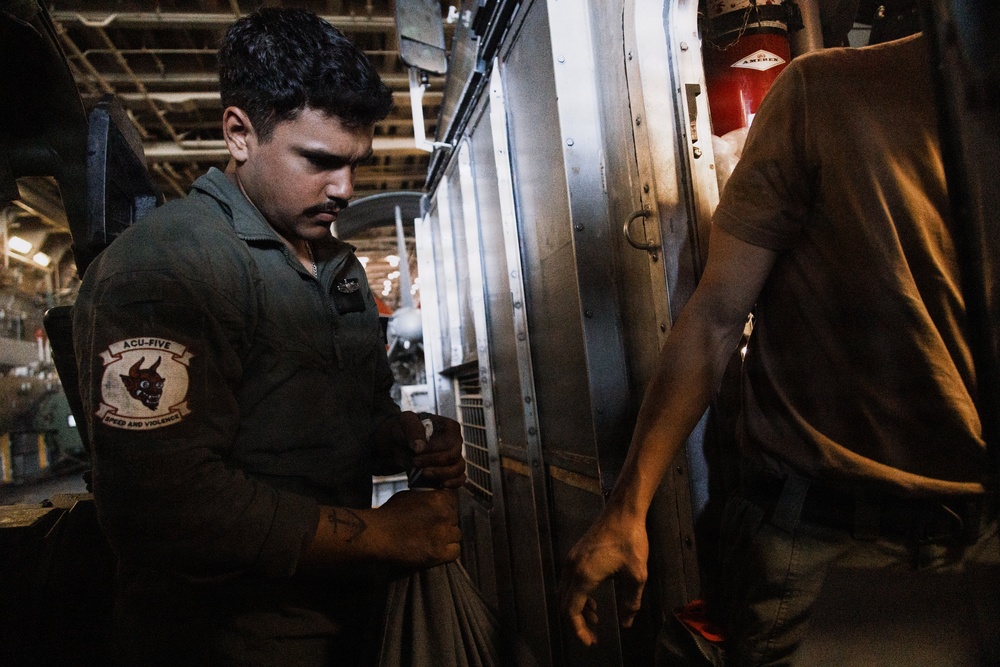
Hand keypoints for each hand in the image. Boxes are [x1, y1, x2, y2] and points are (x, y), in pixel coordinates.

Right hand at [373, 489, 460, 567]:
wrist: (378, 534)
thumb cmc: (389, 514)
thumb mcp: (410, 496)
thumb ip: (427, 497)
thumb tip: (436, 498)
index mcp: (439, 499)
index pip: (453, 501)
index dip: (446, 507)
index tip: (438, 513)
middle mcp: (444, 515)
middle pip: (455, 519)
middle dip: (445, 523)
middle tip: (431, 529)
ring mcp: (442, 534)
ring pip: (456, 536)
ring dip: (447, 538)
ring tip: (432, 540)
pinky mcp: (438, 553)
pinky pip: (455, 551)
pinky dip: (448, 552)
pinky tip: (436, 550)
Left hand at [399, 411, 465, 488]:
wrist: (398, 443)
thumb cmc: (404, 429)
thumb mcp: (404, 422)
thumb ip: (412, 430)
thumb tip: (420, 447)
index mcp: (450, 427)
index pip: (449, 441)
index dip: (434, 449)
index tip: (416, 452)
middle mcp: (456, 442)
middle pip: (453, 456)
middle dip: (433, 461)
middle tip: (414, 462)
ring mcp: (456, 457)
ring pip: (459, 469)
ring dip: (441, 474)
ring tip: (423, 473)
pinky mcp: (452, 471)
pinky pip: (460, 479)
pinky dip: (453, 483)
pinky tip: (440, 485)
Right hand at [559, 509, 648, 645]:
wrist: (623, 511)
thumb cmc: (631, 541)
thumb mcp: (637, 575)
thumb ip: (630, 602)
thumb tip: (627, 623)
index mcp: (584, 575)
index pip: (571, 611)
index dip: (578, 630)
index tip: (591, 641)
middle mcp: (572, 568)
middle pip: (564, 604)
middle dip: (577, 623)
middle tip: (593, 635)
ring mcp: (571, 559)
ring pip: (565, 592)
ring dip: (577, 608)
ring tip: (596, 618)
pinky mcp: (576, 554)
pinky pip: (569, 581)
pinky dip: (577, 595)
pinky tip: (593, 598)